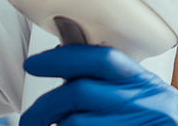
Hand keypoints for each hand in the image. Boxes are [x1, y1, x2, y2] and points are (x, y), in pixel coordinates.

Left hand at [20, 45, 177, 125]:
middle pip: (80, 91)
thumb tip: (60, 60)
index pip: (102, 59)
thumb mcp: (137, 99)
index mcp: (147, 85)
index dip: (62, 58)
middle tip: (30, 118)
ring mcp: (135, 125)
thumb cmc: (146, 125)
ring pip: (74, 122)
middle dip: (46, 104)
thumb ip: (106, 82)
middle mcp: (145, 104)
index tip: (35, 64)